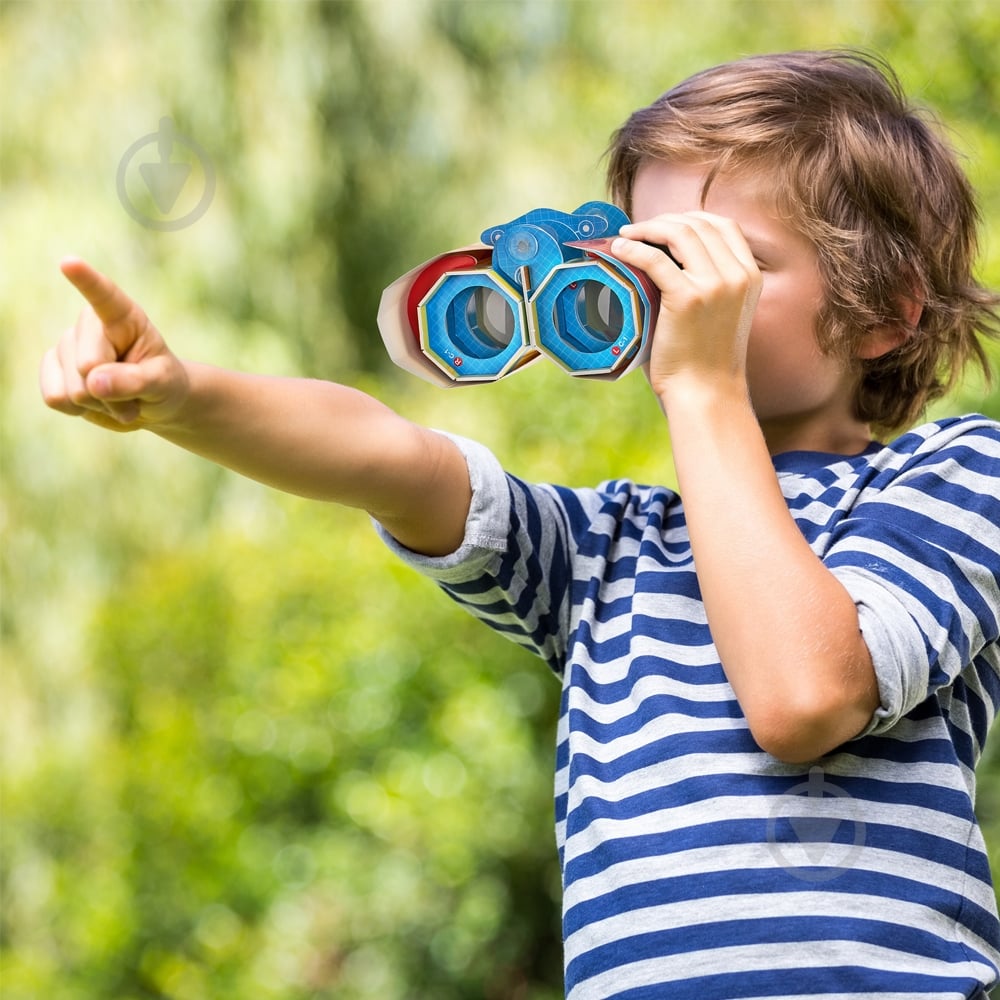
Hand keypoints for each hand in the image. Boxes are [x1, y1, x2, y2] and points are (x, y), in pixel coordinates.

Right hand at [39, 258, 189, 430]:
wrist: (150, 402)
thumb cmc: (163, 384)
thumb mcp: (163, 382)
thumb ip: (135, 381)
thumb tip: (93, 382)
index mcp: (122, 316)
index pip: (104, 296)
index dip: (86, 280)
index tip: (69, 263)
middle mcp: (88, 326)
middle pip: (87, 366)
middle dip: (113, 393)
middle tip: (134, 395)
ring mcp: (66, 347)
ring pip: (72, 389)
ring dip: (100, 405)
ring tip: (118, 398)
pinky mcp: (52, 372)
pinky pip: (55, 398)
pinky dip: (79, 411)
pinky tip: (95, 402)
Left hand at [611, 212, 761, 397]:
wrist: (705, 394)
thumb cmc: (703, 360)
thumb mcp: (721, 313)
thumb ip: (708, 283)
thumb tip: (666, 257)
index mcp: (750, 277)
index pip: (723, 225)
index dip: (691, 218)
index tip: (665, 225)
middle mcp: (737, 276)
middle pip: (699, 224)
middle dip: (665, 220)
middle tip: (638, 230)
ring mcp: (715, 286)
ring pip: (679, 233)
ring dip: (648, 228)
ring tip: (626, 236)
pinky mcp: (687, 299)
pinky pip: (655, 259)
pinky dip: (633, 248)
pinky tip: (619, 250)